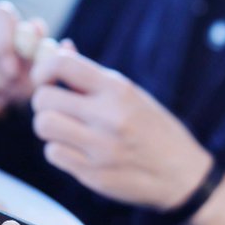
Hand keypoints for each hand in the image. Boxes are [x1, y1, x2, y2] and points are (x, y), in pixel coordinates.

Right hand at [0, 0, 45, 115]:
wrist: (0, 92)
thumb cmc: (25, 73)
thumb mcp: (41, 66)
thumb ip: (53, 57)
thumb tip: (67, 46)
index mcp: (0, 17)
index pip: (0, 16)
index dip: (6, 45)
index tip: (14, 71)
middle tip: (9, 92)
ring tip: (2, 100)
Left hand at [30, 50, 212, 210]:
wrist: (181, 176)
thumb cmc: (155, 130)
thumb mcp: (132, 95)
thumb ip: (93, 77)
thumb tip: (61, 48)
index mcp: (119, 90)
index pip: (62, 65)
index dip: (42, 70)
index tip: (45, 79)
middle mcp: (109, 117)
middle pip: (44, 99)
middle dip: (44, 102)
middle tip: (56, 108)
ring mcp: (100, 148)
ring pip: (43, 127)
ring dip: (48, 127)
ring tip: (64, 129)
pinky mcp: (93, 174)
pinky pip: (53, 154)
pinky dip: (58, 150)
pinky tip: (75, 149)